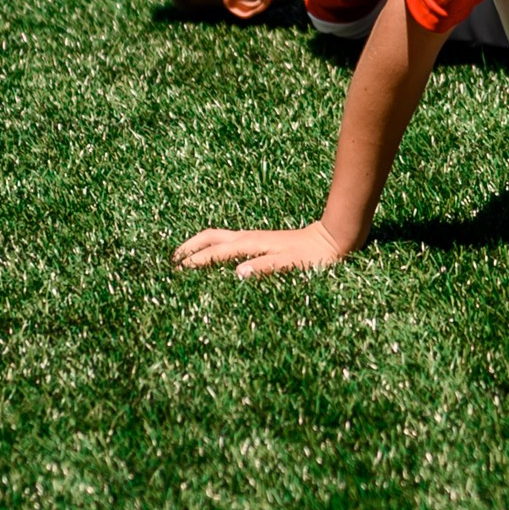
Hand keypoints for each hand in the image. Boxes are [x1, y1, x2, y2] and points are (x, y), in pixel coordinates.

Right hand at [173, 223, 347, 277]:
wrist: (334, 239)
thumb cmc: (315, 256)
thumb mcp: (292, 264)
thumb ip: (266, 267)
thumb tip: (237, 273)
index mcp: (254, 243)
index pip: (217, 251)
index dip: (197, 260)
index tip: (178, 270)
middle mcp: (251, 238)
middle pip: (212, 236)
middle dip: (191, 246)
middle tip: (173, 260)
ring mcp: (256, 239)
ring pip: (220, 237)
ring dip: (200, 244)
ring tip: (185, 256)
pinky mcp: (262, 242)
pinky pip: (230, 242)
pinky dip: (215, 247)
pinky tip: (215, 256)